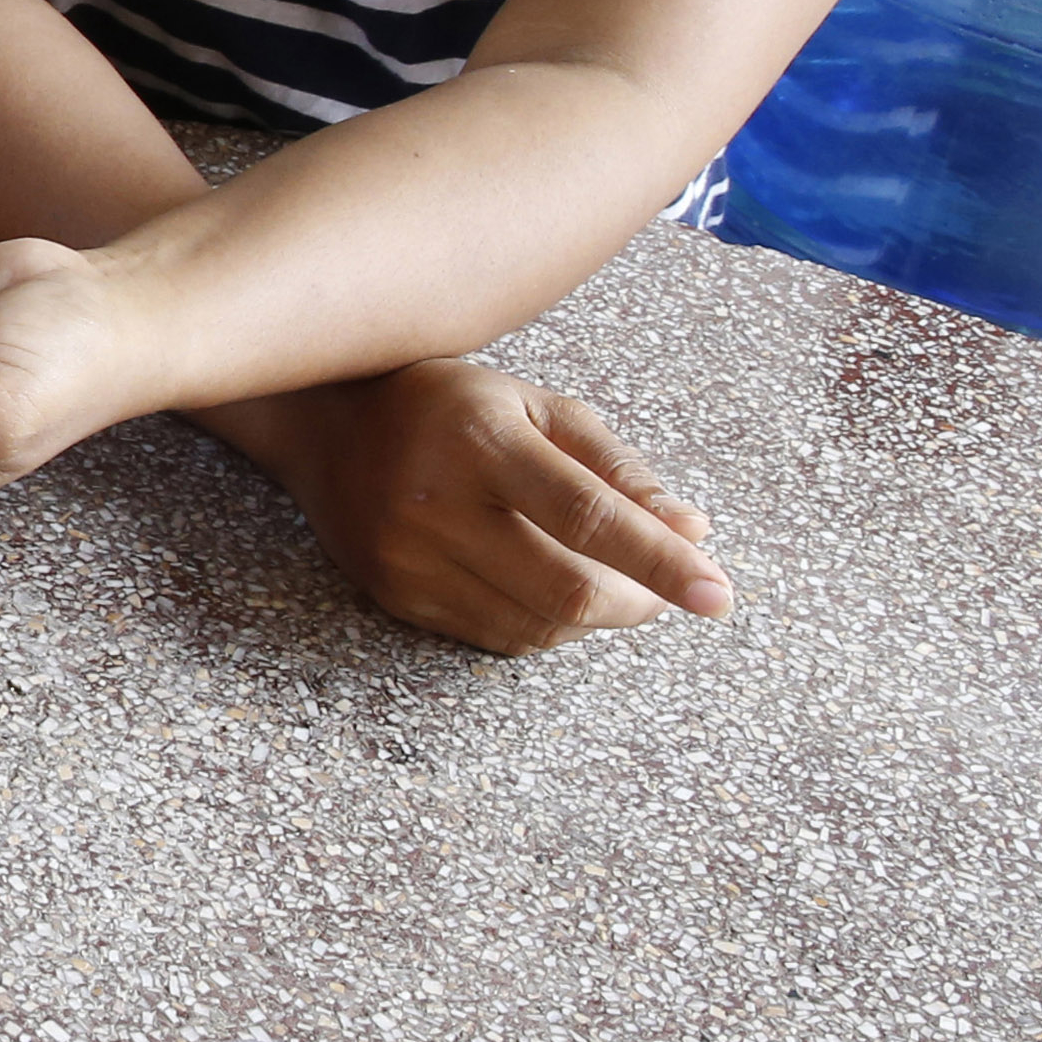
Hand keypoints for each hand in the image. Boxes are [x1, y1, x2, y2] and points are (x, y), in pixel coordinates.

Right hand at [234, 358, 729, 653]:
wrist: (324, 426)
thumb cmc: (449, 407)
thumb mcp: (537, 406)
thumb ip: (617, 467)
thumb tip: (692, 531)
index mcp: (481, 439)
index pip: (588, 514)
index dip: (660, 560)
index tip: (718, 593)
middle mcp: (436, 502)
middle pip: (564, 590)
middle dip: (637, 603)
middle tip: (668, 591)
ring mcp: (410, 557)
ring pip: (536, 624)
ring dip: (595, 618)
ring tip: (609, 582)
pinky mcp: (395, 595)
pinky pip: (496, 635)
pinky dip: (547, 626)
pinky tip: (553, 592)